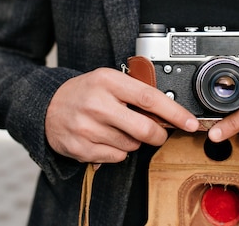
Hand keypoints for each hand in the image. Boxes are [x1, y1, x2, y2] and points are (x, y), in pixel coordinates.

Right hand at [45, 68, 198, 162]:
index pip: (149, 97)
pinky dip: (118, 151)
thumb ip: (135, 91)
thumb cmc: (85, 92)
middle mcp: (97, 104)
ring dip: (134, 141)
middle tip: (157, 133)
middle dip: (158, 135)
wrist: (48, 106)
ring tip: (119, 128)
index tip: (190, 122)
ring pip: (131, 145)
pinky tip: (107, 138)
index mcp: (106, 81)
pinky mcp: (81, 148)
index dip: (174, 112)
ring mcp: (87, 128)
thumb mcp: (108, 80)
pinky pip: (116, 157)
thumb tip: (169, 110)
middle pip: (144, 128)